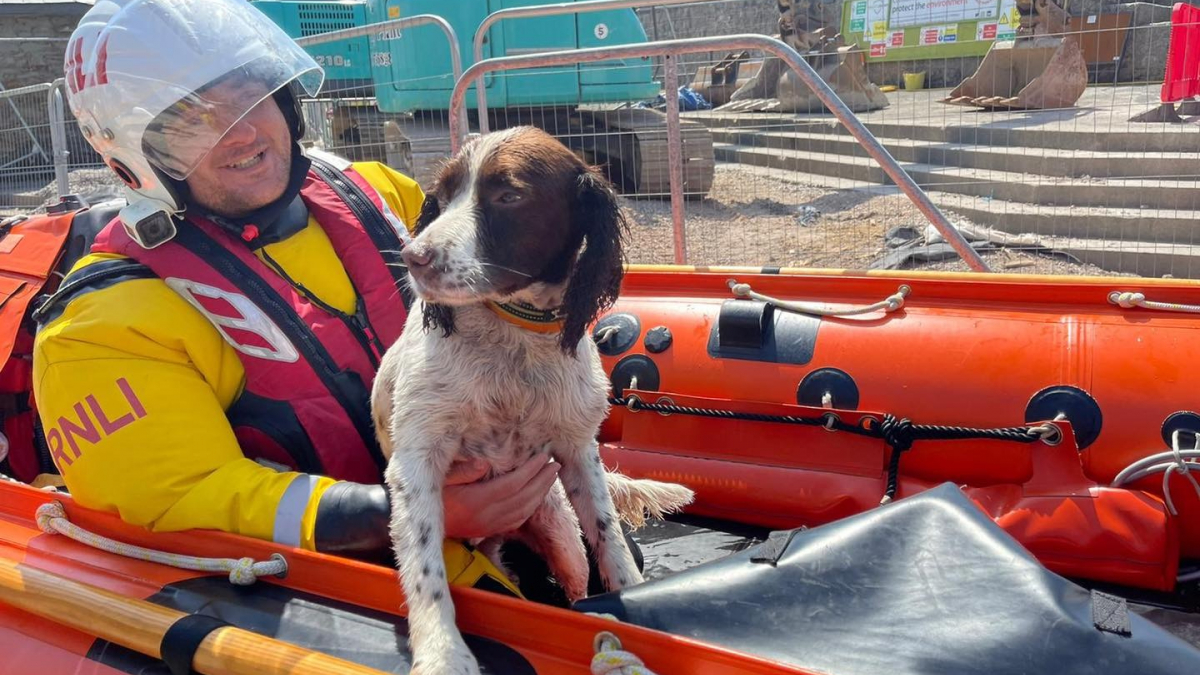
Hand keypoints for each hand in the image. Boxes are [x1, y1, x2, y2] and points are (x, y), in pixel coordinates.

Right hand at [443, 457, 559, 539]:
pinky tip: (537, 496)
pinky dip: (531, 508)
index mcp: (475, 500)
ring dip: (541, 493)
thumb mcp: (441, 478)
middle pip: (523, 498)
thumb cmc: (432, 495)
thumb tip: (484, 464)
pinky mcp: (489, 531)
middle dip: (542, 480)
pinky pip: (517, 521)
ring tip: (551, 477)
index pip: (512, 484)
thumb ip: (462, 471)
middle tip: (554, 465)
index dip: (530, 470)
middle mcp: (486, 516)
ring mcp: (488, 526)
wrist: (420, 525)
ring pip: (523, 511)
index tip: (543, 457)